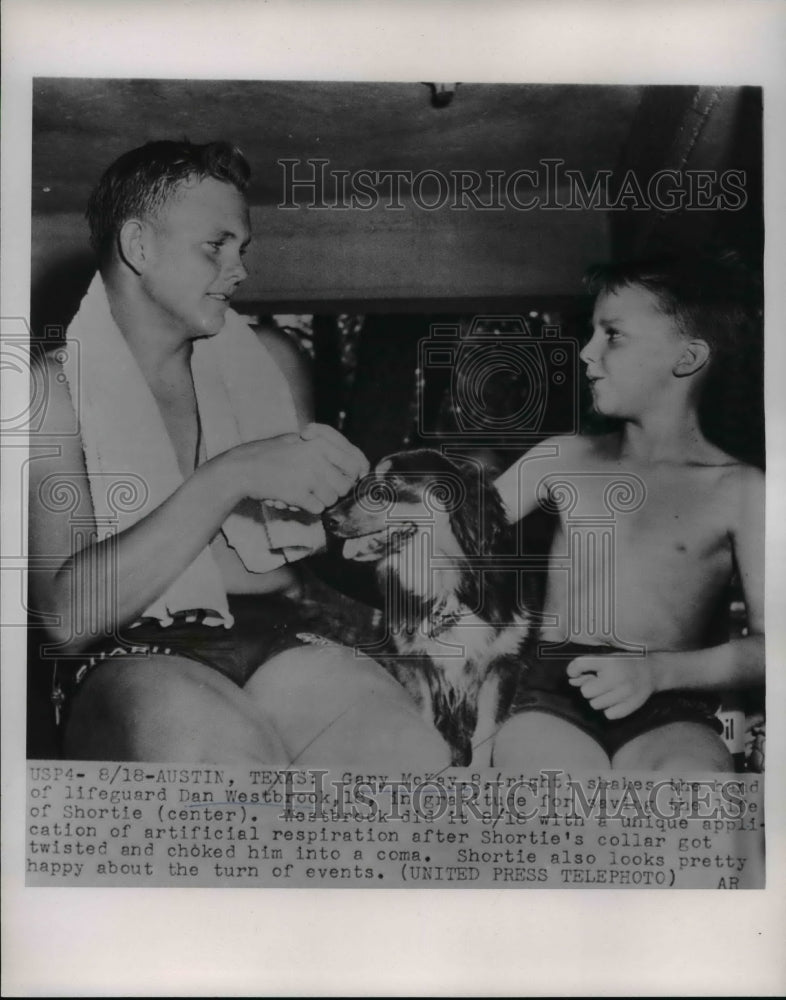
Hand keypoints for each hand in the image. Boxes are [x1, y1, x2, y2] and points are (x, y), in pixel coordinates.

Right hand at [219, 427, 368, 514]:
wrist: (242, 467)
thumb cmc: (271, 455)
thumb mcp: (300, 442)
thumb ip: (326, 451)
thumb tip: (357, 467)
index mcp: (321, 442)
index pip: (356, 463)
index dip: (355, 476)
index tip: (349, 482)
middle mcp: (318, 457)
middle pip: (345, 485)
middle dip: (334, 491)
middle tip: (319, 489)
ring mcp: (309, 475)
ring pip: (332, 499)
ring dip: (320, 500)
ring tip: (303, 491)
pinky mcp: (298, 492)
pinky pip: (318, 508)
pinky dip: (308, 507)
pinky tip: (295, 498)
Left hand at [566, 654, 655, 718]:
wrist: (651, 671)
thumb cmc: (623, 664)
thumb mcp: (605, 659)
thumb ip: (587, 668)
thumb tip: (571, 681)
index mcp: (609, 661)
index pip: (580, 665)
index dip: (573, 670)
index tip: (576, 673)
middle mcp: (617, 677)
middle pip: (585, 692)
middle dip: (589, 688)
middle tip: (598, 683)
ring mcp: (625, 692)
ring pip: (595, 705)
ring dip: (598, 699)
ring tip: (608, 691)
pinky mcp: (631, 705)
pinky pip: (608, 714)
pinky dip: (609, 709)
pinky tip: (615, 700)